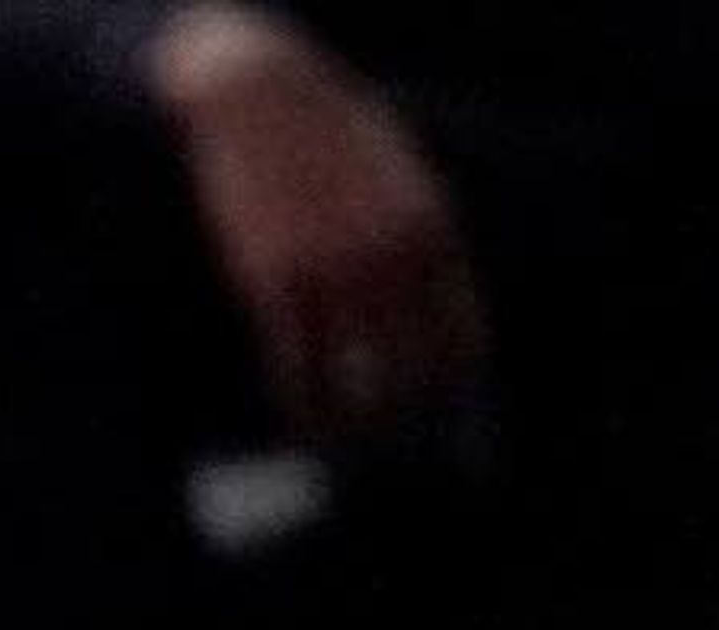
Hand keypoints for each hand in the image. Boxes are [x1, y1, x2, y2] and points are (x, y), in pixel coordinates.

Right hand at [147, 2, 486, 441]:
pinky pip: (293, 365)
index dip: (449, 385)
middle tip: (384, 443)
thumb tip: (417, 302)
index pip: (460, 336)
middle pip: (410, 370)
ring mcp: (332, 274)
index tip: (434, 410)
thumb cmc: (327, 128)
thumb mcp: (399, 172)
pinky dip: (299, 402)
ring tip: (338, 445)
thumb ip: (416, 233)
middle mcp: (391, 259)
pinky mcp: (274, 282)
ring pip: (349, 379)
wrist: (259, 95)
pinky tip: (297, 419)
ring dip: (347, 424)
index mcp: (433, 230)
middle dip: (400, 417)